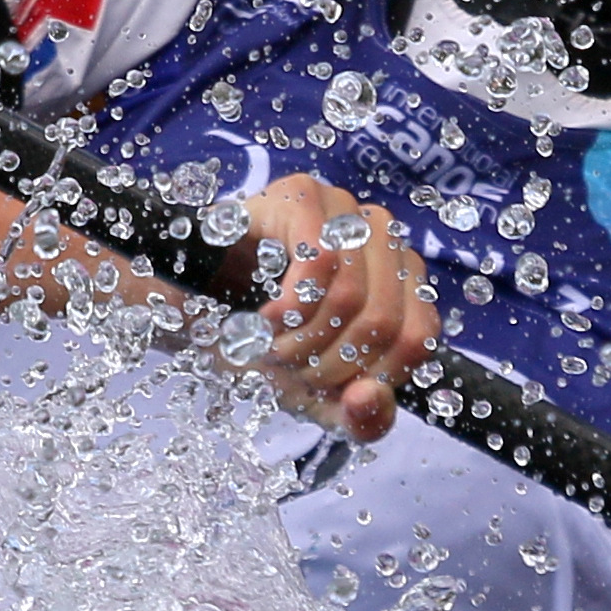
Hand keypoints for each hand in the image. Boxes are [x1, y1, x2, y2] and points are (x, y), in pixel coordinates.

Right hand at [237, 175, 438, 442]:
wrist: (190, 305)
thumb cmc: (262, 342)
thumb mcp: (319, 395)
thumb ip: (360, 416)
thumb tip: (369, 400)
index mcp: (400, 277)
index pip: (419, 337)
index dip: (370, 376)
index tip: (325, 384)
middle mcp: (381, 234)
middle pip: (383, 321)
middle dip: (326, 364)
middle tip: (286, 364)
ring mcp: (345, 208)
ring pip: (352, 295)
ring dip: (300, 338)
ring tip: (270, 340)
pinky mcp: (303, 194)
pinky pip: (320, 261)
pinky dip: (289, 307)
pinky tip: (265, 318)